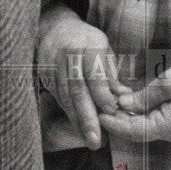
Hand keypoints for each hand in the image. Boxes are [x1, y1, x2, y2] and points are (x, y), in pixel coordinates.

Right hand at [36, 5, 130, 149]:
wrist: (54, 29)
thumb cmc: (86, 41)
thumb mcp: (103, 49)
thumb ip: (111, 74)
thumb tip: (124, 98)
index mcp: (87, 43)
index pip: (93, 72)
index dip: (102, 94)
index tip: (112, 112)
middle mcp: (68, 55)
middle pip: (76, 88)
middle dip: (87, 116)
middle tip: (96, 140)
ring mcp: (53, 66)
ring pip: (65, 97)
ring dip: (78, 121)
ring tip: (90, 140)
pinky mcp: (45, 77)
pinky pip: (58, 99)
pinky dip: (70, 115)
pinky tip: (80, 130)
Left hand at [98, 57, 170, 144]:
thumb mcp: (170, 83)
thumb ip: (145, 96)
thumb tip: (123, 104)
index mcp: (167, 127)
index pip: (132, 131)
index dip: (114, 123)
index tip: (98, 114)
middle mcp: (170, 133)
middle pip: (138, 131)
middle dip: (119, 119)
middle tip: (102, 104)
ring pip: (146, 125)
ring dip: (130, 115)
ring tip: (114, 100)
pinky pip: (156, 120)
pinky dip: (142, 112)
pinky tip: (134, 100)